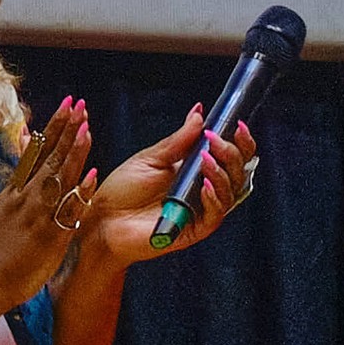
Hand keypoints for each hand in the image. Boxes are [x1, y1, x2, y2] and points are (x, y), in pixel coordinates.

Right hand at [0, 96, 108, 301]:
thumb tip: (27, 154)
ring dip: (74, 152)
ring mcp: (38, 216)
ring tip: (86, 128)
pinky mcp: (50, 237)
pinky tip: (92, 175)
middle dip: (66, 129)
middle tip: (79, 105)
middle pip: (48, 157)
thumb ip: (18, 183)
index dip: (54, 126)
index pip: (37, 150)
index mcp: (14, 190)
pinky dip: (80, 192)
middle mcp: (26, 198)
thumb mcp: (3, 208)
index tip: (67, 104)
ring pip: (58, 178)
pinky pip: (68, 211)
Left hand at [88, 101, 257, 263]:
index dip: (240, 141)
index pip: (230, 155)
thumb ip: (179, 139)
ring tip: (205, 158)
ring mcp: (200, 210)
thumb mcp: (151, 158)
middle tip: (214, 141)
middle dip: (231, 152)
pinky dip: (214, 199)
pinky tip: (205, 186)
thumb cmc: (122, 190)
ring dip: (221, 173)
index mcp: (195, 169)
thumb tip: (199, 114)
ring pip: (230, 193)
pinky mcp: (194, 230)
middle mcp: (203, 189)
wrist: (103, 219)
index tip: (238, 124)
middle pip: (237, 172)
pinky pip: (215, 216)